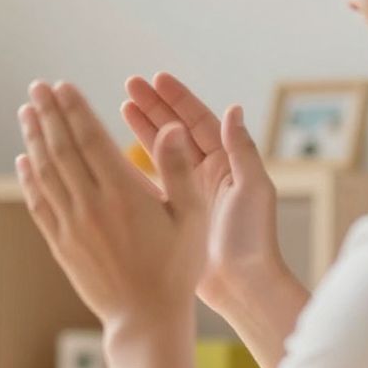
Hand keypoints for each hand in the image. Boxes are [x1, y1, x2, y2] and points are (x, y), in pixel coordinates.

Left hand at [16, 80, 206, 329]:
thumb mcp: (192, 217)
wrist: (146, 319)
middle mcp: (91, 206)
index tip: (62, 85)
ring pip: (45, 173)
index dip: (74, 109)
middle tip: (38, 87)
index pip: (90, 139)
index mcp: (124, 193)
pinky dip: (28, 178)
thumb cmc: (177, 268)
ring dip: (34, 139)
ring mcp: (72, 226)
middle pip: (61, 149)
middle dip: (48, 114)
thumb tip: (173, 127)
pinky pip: (39, 204)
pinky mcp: (61, 245)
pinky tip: (23, 160)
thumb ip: (180, 169)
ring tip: (27, 112)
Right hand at [122, 73, 284, 315]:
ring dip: (142, 130)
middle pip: (177, 131)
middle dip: (154, 107)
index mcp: (227, 164)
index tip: (155, 80)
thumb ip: (242, 149)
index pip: (199, 122)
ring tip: (120, 108)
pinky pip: (149, 184)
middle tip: (128, 86)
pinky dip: (133, 167)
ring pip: (161, 154)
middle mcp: (207, 174)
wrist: (243, 287)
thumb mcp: (252, 189)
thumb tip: (233, 109)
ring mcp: (188, 194)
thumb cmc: (253, 239)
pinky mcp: (173, 216)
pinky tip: (114, 155)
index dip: (177, 100)